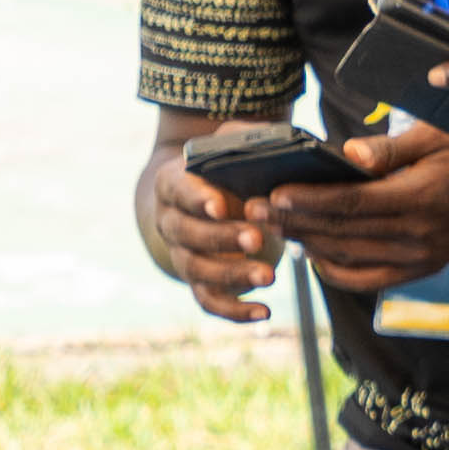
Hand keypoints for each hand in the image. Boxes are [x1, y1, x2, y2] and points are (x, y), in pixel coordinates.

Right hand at [143, 143, 279, 327]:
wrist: (203, 196)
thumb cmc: (223, 166)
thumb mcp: (229, 143)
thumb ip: (245, 137)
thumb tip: (278, 143)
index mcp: (172, 184)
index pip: (179, 192)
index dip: (198, 200)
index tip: (220, 205)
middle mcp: (170, 221)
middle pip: (187, 234)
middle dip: (222, 238)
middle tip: (256, 238)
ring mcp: (181, 254)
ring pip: (198, 270)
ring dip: (232, 274)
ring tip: (269, 276)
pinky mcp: (199, 281)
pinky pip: (209, 300)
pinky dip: (235, 311)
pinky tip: (265, 312)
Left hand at [263, 114, 448, 298]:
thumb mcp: (437, 136)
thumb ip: (390, 149)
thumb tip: (345, 154)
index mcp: (421, 199)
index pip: (352, 204)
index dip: (309, 201)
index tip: (273, 194)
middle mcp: (419, 236)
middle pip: (342, 232)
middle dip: (293, 221)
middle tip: (252, 210)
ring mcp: (421, 258)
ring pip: (350, 257)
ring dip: (308, 244)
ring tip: (275, 227)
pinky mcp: (422, 269)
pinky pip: (370, 279)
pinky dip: (337, 271)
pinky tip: (313, 255)